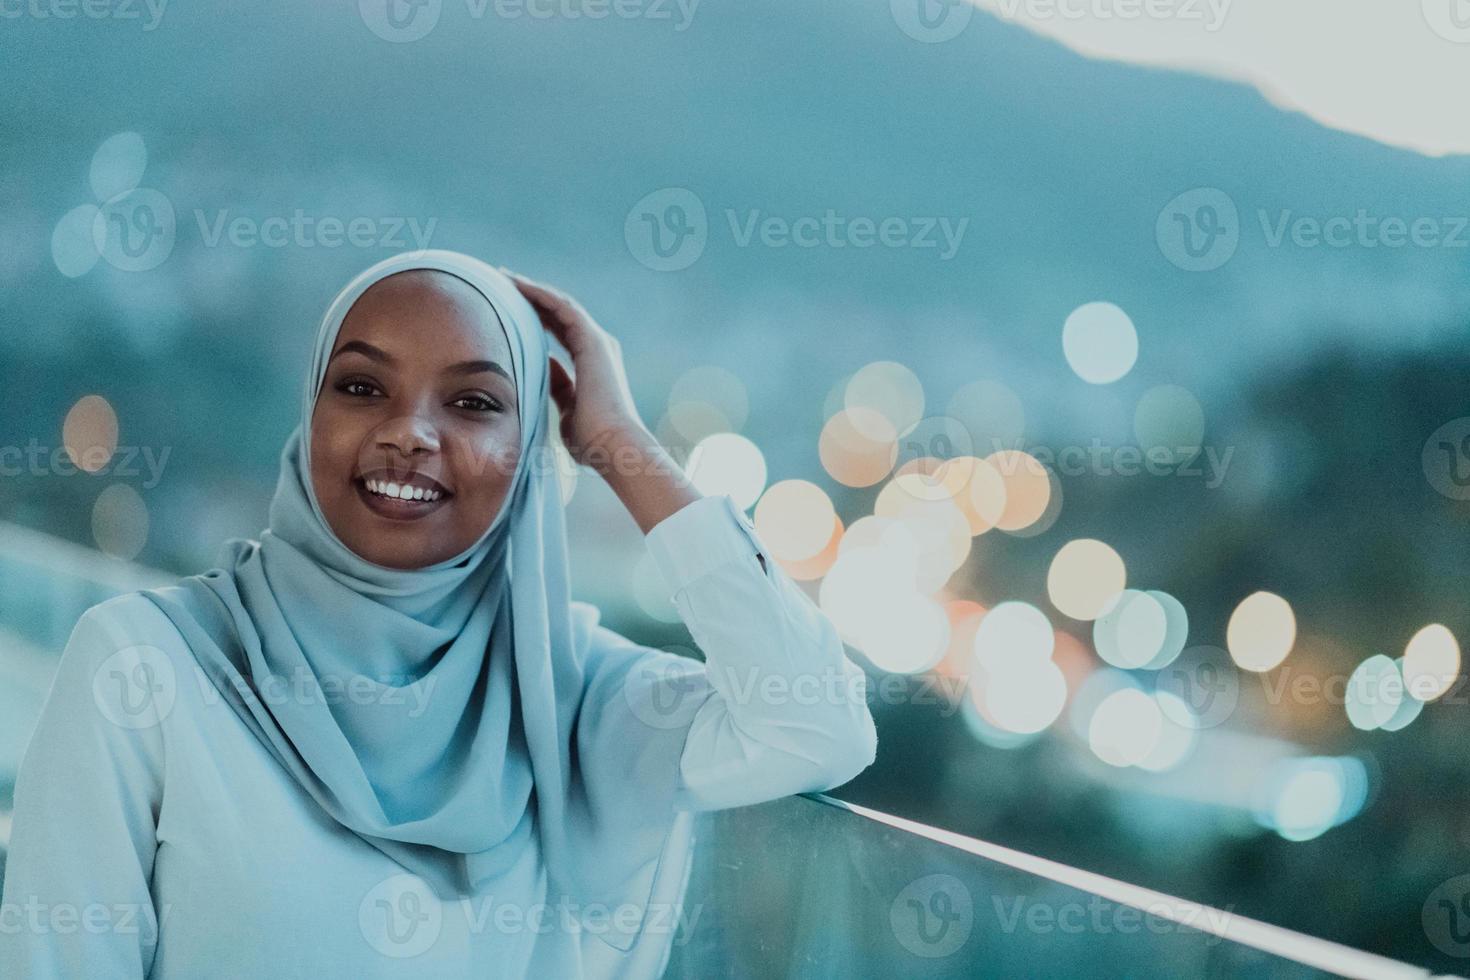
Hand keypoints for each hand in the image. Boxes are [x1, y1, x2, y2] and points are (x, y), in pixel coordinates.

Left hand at [502, 268, 646, 469]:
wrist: (614, 446)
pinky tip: (516, 284)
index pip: (559, 334)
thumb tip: (541, 375)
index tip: (508, 312)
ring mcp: (597, 342)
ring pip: (559, 305)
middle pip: (558, 315)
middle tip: (502, 284)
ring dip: (531, 290)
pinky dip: (539, 294)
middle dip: (530, 299)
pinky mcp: (593, 340)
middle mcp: (597, 348)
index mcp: (592, 365)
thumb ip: (557, 391)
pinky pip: (562, 307)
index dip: (534, 321)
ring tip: (504, 276)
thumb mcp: (567, 413)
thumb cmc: (592, 443)